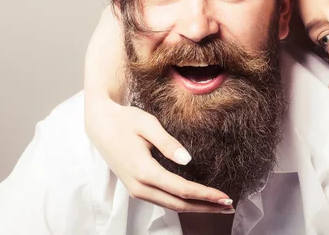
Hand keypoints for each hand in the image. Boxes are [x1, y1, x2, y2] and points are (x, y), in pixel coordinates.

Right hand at [84, 95, 233, 213]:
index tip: (225, 196)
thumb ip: (168, 143)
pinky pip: (162, 200)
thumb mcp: (148, 124)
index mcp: (144, 171)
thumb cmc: (124, 120)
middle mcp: (139, 186)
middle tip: (228, 205)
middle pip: (178, 204)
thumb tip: (188, 160)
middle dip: (205, 206)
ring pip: (170, 205)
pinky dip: (181, 202)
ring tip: (217, 205)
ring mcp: (136, 189)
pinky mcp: (135, 187)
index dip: (205, 194)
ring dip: (195, 207)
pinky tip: (195, 199)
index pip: (182, 189)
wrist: (100, 124)